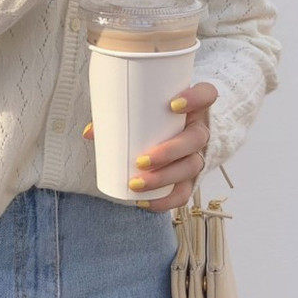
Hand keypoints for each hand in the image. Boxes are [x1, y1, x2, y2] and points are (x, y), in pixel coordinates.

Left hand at [81, 81, 217, 212]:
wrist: (170, 135)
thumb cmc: (151, 118)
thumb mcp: (138, 111)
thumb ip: (116, 115)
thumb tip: (90, 132)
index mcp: (192, 106)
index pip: (207, 94)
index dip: (196, 98)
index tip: (172, 105)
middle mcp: (198, 129)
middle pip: (195, 139)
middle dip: (169, 152)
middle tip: (141, 161)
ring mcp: (197, 154)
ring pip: (191, 167)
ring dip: (164, 178)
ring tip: (136, 184)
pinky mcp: (190, 177)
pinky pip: (185, 192)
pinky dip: (166, 201)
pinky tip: (144, 203)